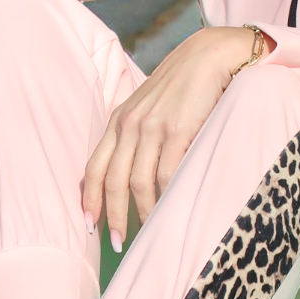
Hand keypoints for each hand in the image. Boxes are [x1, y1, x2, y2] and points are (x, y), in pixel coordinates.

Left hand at [82, 26, 275, 248]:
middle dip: (112, 216)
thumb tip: (133, 173)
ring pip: (140, 183)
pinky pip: (167, 174)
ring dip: (142, 213)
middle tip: (117, 243)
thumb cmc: (184, 85)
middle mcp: (130, 124)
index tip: (89, 224)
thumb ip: (137, 133)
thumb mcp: (150, 105)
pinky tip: (170, 210)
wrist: (210, 55)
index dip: (89, 199)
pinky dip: (166, 197)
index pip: (95, 166)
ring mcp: (153, 127)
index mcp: (119, 119)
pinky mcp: (178, 131)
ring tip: (148, 232)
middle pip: (113, 180)